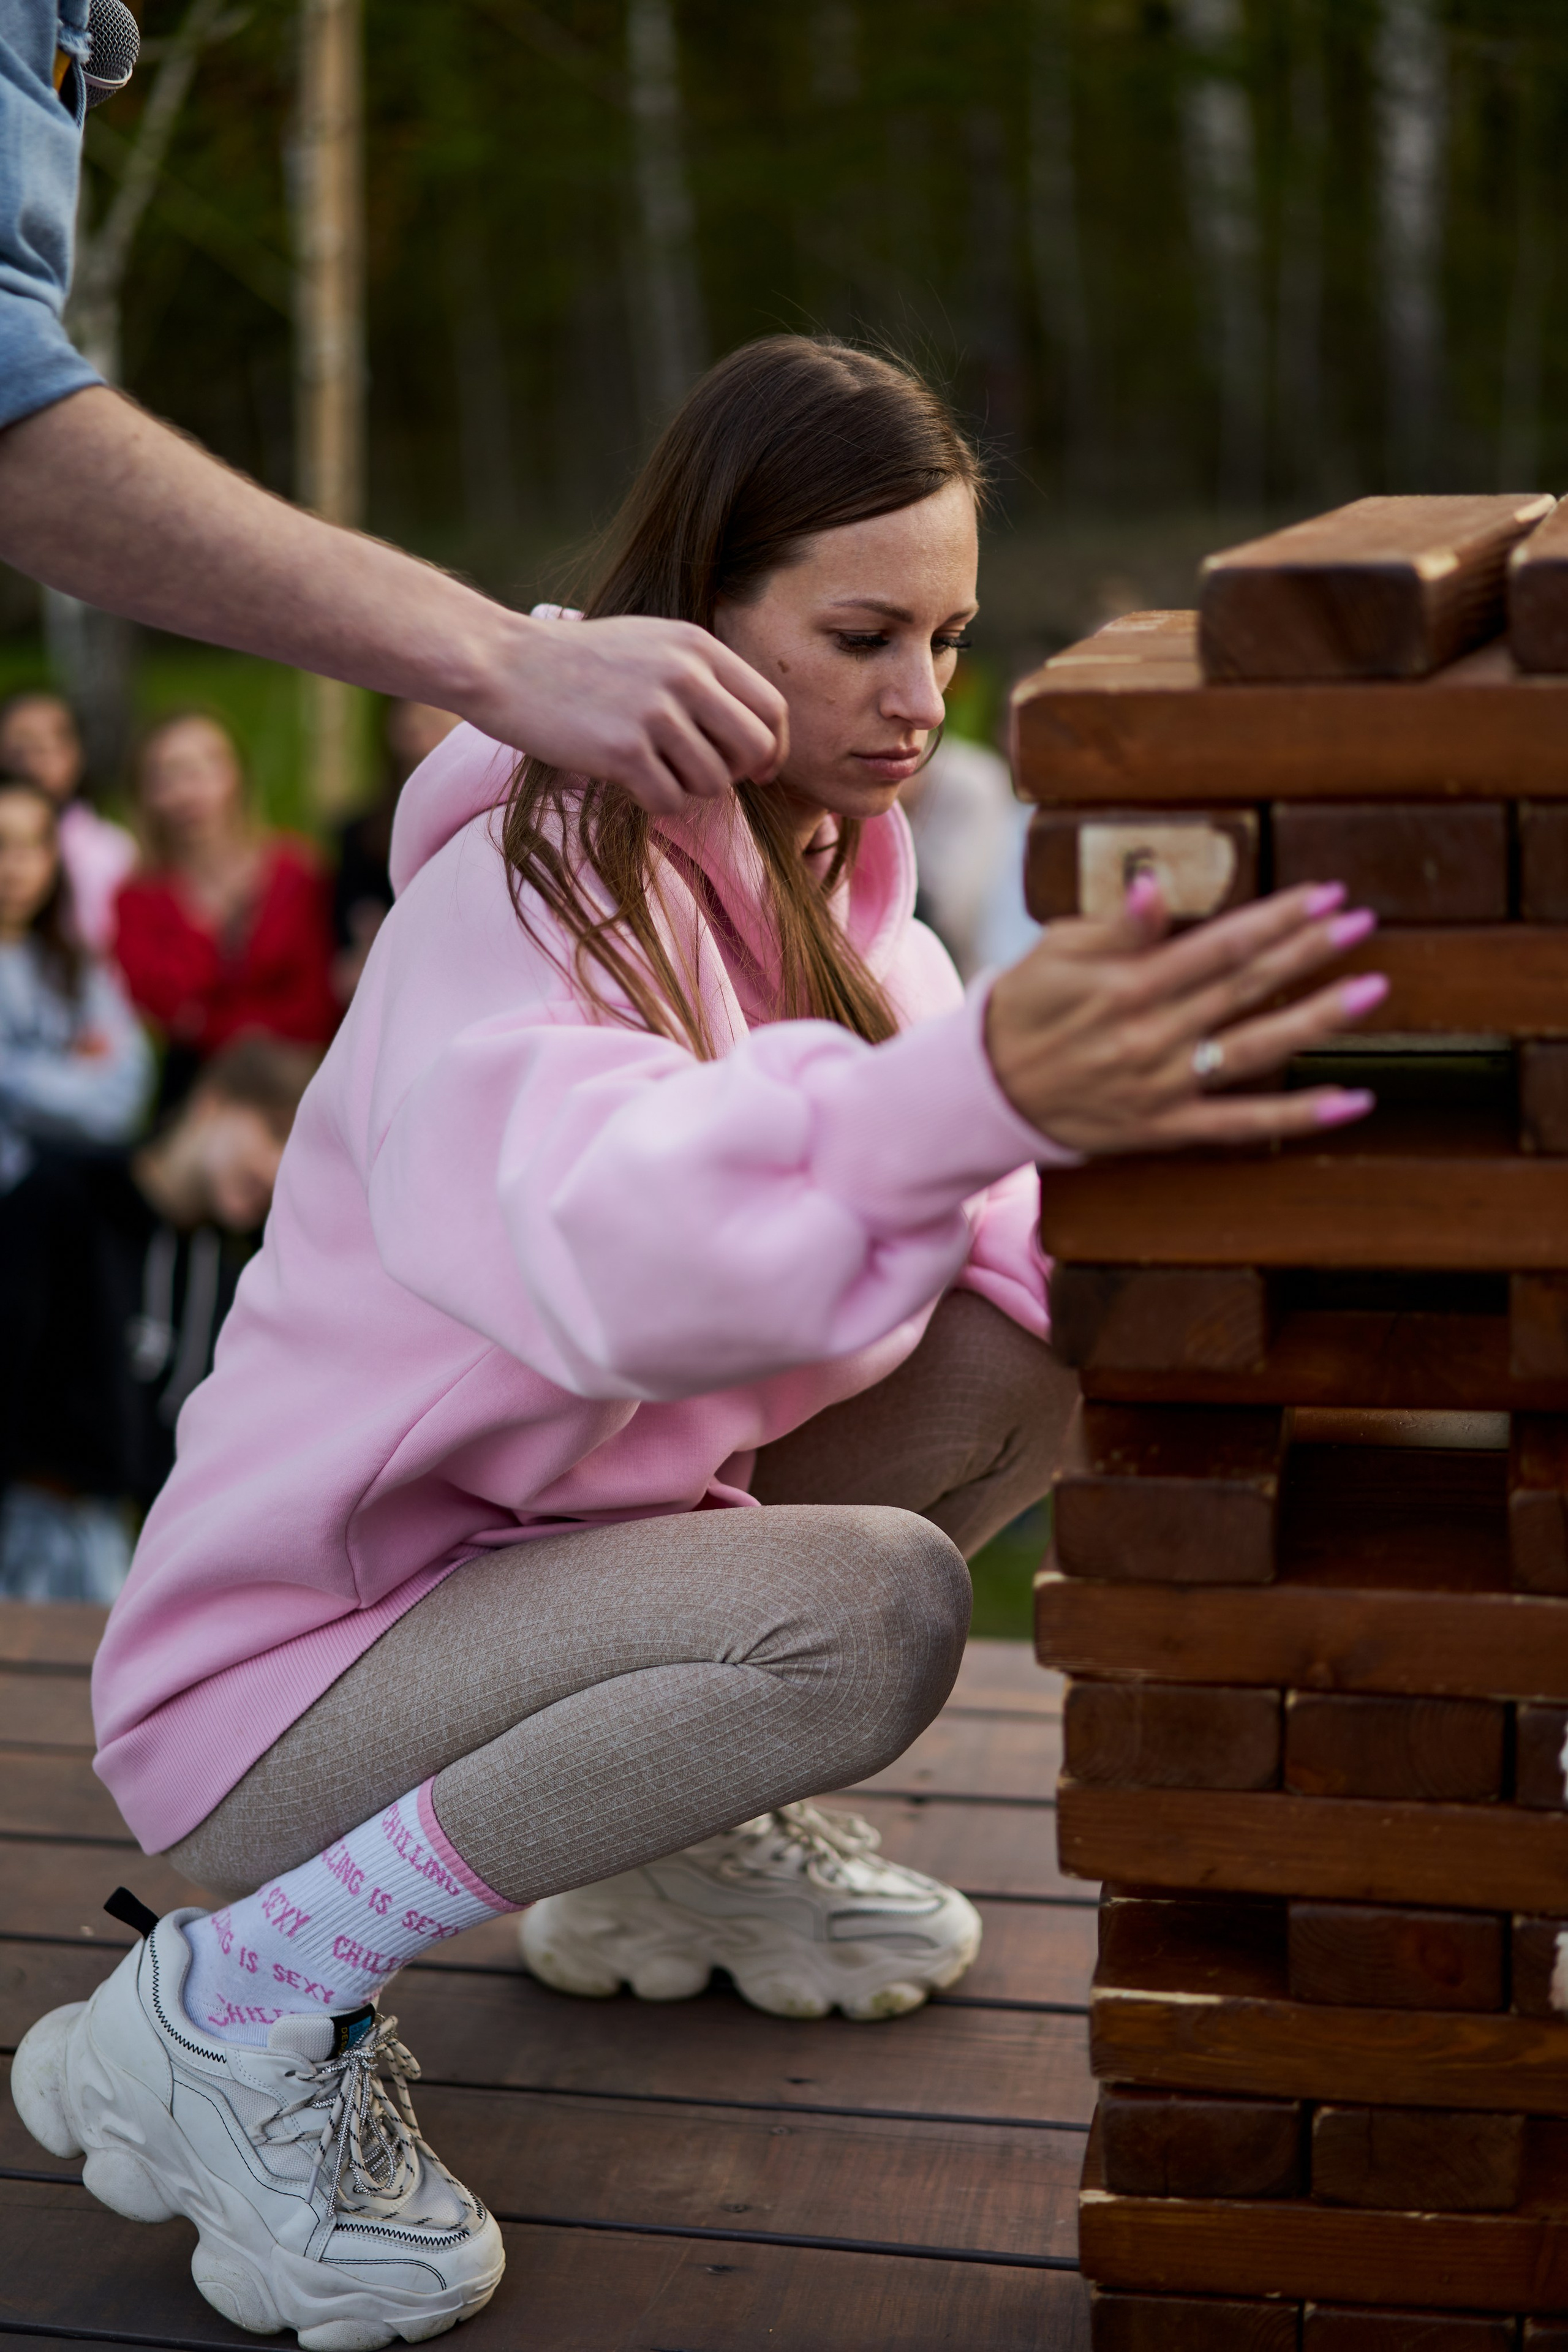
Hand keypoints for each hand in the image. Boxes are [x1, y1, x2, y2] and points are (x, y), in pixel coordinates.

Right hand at [468, 613, 788, 815]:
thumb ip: (701, 676)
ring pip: (713, 783)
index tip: (760, 770)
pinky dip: (656, 803)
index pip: (770, 707)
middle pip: (754, 749)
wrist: (505, 664)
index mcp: (697, 646)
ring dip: (688, 790)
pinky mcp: (624, 752)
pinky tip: (631, 784)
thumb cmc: (578, 662)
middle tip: (703, 776)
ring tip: (653, 772)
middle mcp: (685, 675)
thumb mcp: (651, 644)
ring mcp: (655, 713)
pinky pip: (670, 802)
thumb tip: (754, 735)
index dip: (773, 748)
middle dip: (738, 775)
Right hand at [985, 877, 1385, 1155]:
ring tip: (1373, 990)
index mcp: (1126, 986)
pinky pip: (1242, 1127)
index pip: (1218, 944)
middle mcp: (1150, 1037)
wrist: (985, 1094)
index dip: (1276, 918)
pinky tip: (1355, 1102)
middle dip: (1308, 952)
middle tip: (1363, 923)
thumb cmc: (1022, 1009)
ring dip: (1318, 1019)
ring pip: (1255, 1050)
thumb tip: (1153, 886)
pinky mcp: (1164, 1130)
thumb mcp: (1054, 954)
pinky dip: (1300, 1118)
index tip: (1325, 895)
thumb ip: (1114, 928)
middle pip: (1245, 987)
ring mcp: (1162, 1087)